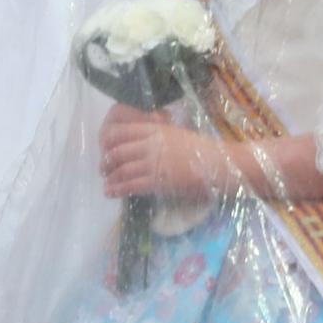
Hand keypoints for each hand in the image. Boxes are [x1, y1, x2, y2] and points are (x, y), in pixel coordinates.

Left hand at [99, 104, 239, 201]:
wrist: (219, 164)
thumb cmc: (202, 150)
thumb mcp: (177, 134)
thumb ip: (158, 135)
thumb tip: (144, 139)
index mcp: (155, 130)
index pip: (122, 131)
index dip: (108, 141)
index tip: (104, 148)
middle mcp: (150, 144)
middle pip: (118, 151)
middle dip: (107, 162)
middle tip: (103, 169)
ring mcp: (153, 162)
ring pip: (122, 169)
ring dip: (110, 178)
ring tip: (106, 184)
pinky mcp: (157, 181)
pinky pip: (131, 185)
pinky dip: (118, 189)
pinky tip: (111, 192)